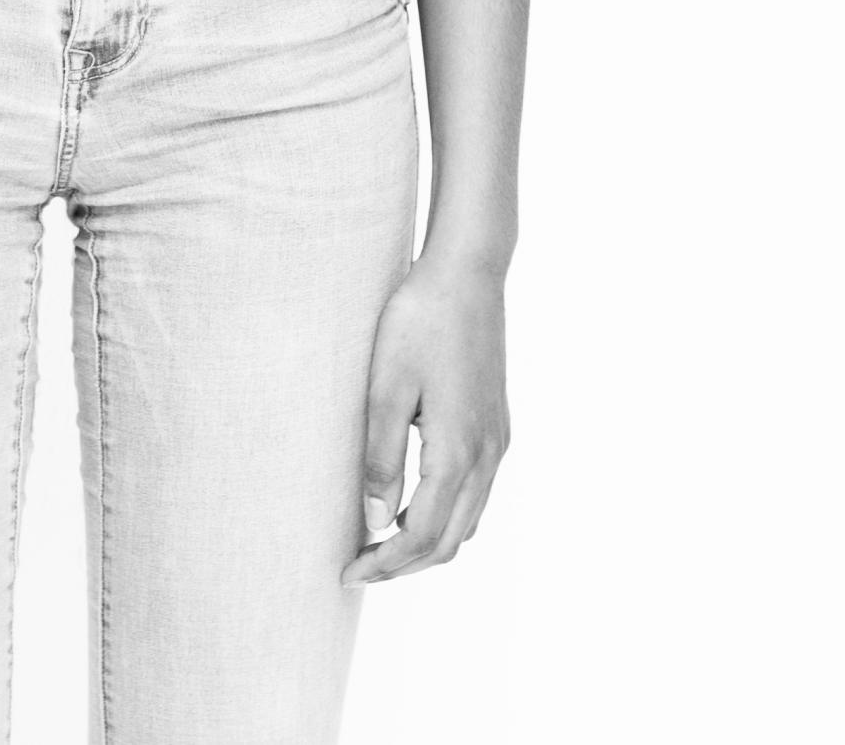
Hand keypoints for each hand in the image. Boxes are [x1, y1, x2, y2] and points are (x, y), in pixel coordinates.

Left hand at [341, 257, 509, 584]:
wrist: (468, 273)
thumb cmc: (421, 320)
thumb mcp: (387, 386)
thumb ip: (382, 457)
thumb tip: (376, 523)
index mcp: (457, 450)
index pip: (423, 535)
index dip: (385, 563)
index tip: (348, 571)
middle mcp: (487, 455)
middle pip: (450, 540)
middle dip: (404, 564)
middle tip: (358, 566)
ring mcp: (497, 442)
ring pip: (468, 522)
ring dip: (427, 543)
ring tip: (379, 542)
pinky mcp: (496, 426)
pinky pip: (476, 494)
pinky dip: (446, 517)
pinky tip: (413, 504)